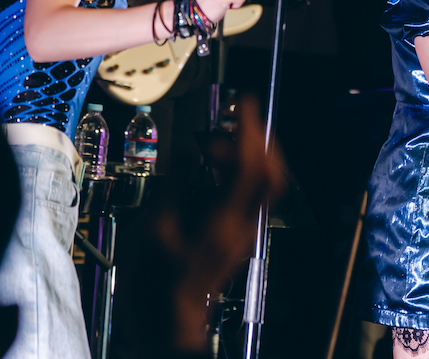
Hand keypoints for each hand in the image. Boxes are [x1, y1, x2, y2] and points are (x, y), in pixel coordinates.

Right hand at [158, 95, 286, 351]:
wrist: (167, 324)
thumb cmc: (157, 285)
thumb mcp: (155, 228)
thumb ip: (175, 184)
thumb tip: (186, 148)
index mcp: (226, 221)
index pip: (253, 166)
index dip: (251, 131)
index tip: (243, 104)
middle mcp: (244, 225)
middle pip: (273, 174)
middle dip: (261, 140)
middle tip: (239, 118)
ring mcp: (244, 231)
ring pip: (264, 184)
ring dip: (247, 156)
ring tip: (216, 144)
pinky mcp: (237, 235)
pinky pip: (248, 195)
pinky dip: (236, 173)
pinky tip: (212, 170)